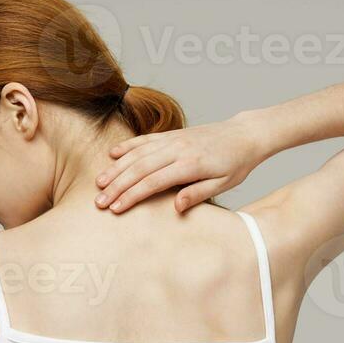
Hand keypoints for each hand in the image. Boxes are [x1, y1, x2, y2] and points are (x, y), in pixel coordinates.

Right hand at [94, 112, 267, 213]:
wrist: (244, 135)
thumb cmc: (236, 164)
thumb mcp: (223, 184)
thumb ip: (198, 194)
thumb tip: (176, 207)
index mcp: (190, 165)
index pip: (154, 182)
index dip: (132, 196)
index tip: (116, 208)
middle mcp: (178, 149)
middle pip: (140, 168)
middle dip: (117, 185)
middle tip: (99, 201)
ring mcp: (173, 139)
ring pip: (138, 153)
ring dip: (117, 168)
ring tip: (99, 182)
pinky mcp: (172, 134)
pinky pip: (145, 139)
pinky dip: (128, 147)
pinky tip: (113, 155)